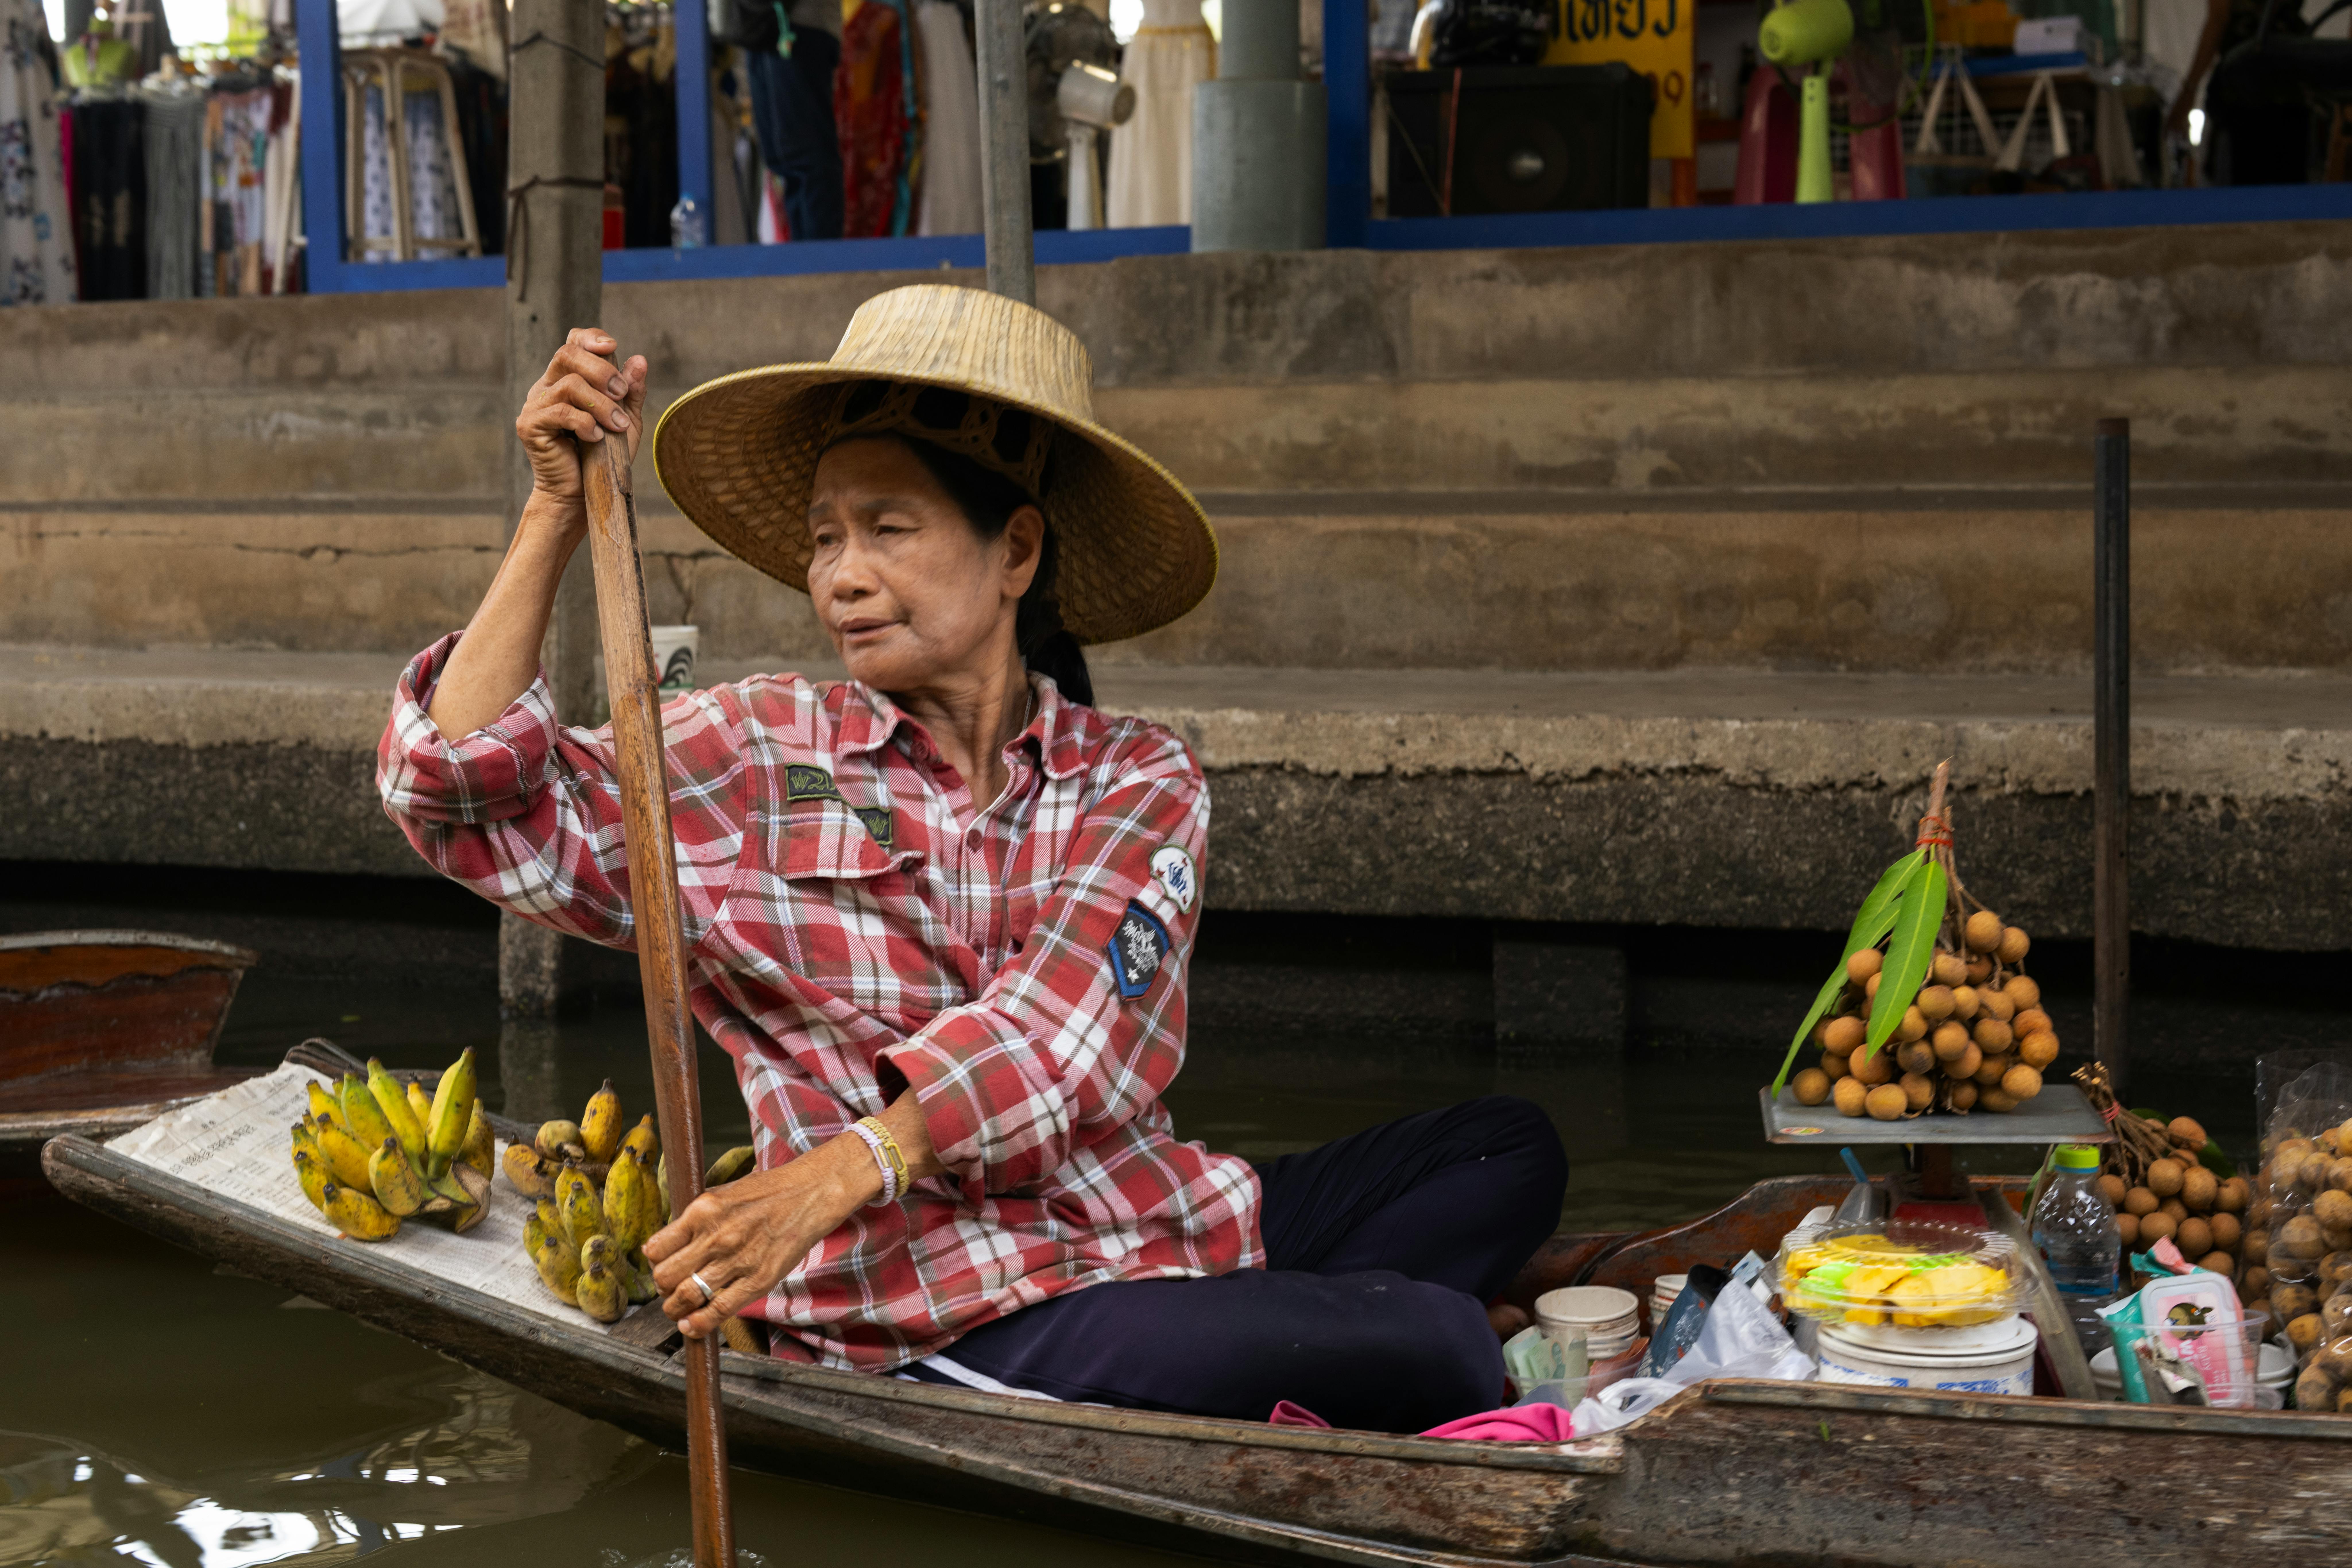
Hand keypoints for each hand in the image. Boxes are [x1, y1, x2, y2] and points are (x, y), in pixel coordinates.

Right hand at [517, 327, 647, 514]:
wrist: (582, 494)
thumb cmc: (604, 457)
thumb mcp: (626, 421)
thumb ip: (631, 391)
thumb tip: (639, 359)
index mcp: (565, 379)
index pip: (572, 343)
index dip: (591, 338)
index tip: (613, 347)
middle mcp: (546, 386)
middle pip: (568, 354)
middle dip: (601, 370)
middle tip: (622, 394)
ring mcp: (534, 405)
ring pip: (569, 384)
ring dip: (601, 404)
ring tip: (616, 426)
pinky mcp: (529, 425)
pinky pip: (560, 412)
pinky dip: (585, 423)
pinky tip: (596, 438)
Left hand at [642, 1137, 872, 1339]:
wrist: (811, 1193)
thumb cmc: (769, 1191)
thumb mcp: (723, 1193)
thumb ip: (697, 1220)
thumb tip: (673, 1245)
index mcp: (703, 1211)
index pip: (655, 1249)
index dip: (654, 1262)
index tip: (661, 1265)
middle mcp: (716, 1236)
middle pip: (665, 1277)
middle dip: (662, 1288)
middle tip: (669, 1289)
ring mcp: (737, 1260)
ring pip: (686, 1297)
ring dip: (676, 1309)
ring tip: (679, 1309)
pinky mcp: (759, 1280)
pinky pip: (718, 1311)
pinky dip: (699, 1324)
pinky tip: (692, 1326)